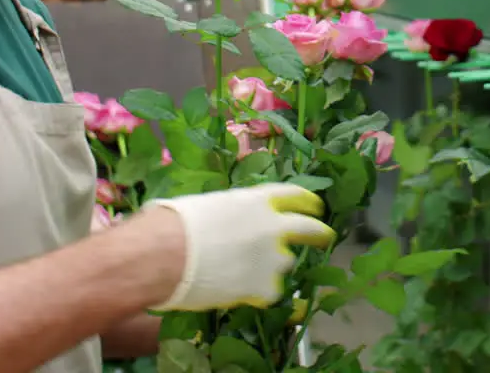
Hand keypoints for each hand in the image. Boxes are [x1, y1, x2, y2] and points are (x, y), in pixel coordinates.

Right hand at [144, 183, 334, 311]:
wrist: (165, 255)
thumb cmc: (174, 224)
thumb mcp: (208, 205)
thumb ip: (231, 213)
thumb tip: (227, 221)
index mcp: (258, 200)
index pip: (294, 196)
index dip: (306, 202)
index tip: (315, 206)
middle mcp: (273, 226)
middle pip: (308, 228)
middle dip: (319, 233)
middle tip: (324, 236)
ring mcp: (273, 258)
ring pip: (284, 263)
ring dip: (272, 267)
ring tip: (245, 273)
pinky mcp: (265, 287)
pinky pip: (268, 292)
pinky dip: (257, 293)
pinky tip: (238, 292)